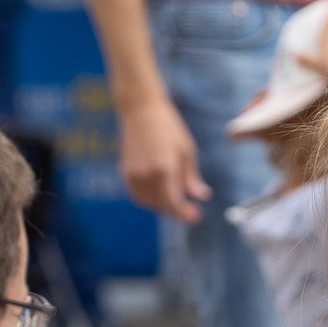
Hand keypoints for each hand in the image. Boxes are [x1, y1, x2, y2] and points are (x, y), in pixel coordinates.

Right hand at [119, 99, 210, 222]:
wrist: (141, 109)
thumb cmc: (168, 127)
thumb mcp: (186, 151)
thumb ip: (191, 178)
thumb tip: (202, 196)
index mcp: (163, 169)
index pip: (173, 203)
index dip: (185, 214)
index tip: (196, 217)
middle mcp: (145, 174)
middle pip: (161, 205)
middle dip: (176, 211)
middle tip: (190, 211)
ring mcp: (132, 174)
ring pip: (148, 203)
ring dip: (163, 206)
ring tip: (177, 201)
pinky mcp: (125, 171)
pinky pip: (137, 195)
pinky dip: (149, 199)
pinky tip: (161, 195)